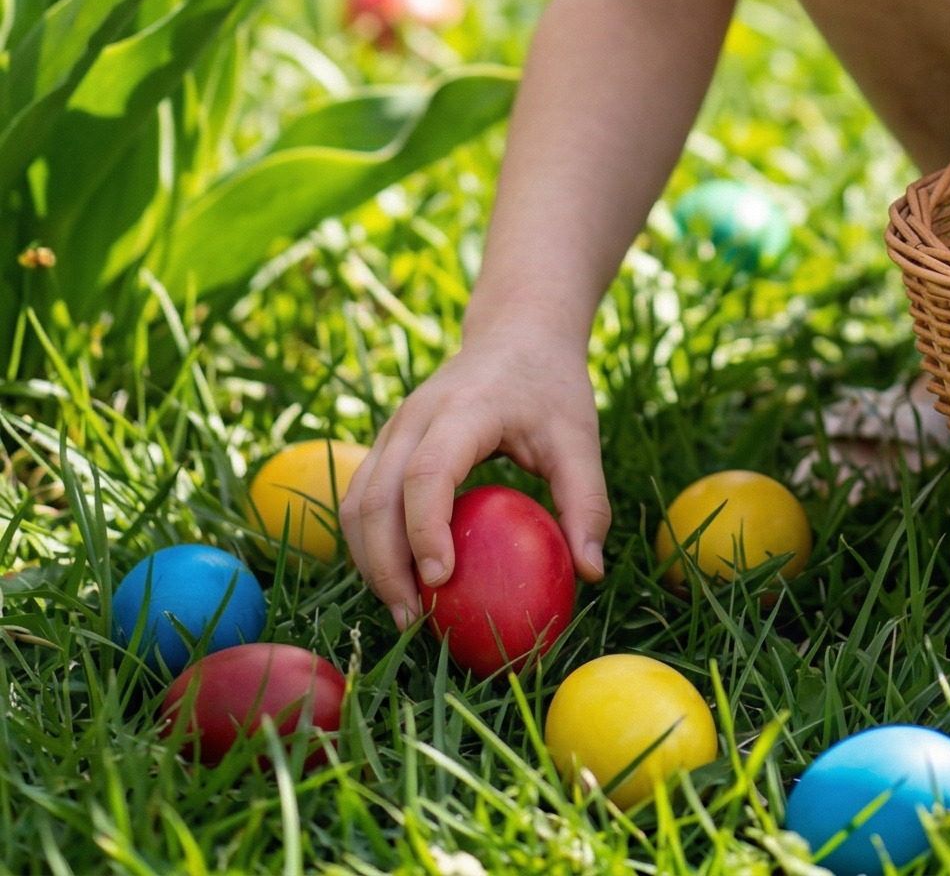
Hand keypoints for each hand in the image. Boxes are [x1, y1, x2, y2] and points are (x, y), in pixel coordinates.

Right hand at [340, 331, 608, 627]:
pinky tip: (398, 578)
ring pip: (356, 501)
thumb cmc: (551, 385)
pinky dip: (369, 543)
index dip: (425, 530)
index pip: (428, 473)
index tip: (441, 581)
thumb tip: (591, 573)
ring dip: (370, 560)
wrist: (518, 331)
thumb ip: (586, 501)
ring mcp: (394, 427)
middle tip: (414, 620)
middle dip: (385, 565)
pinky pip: (361, 497)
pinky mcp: (387, 443)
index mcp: (465, 409)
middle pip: (375, 496)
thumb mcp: (579, 436)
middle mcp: (416, 416)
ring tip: (403, 611)